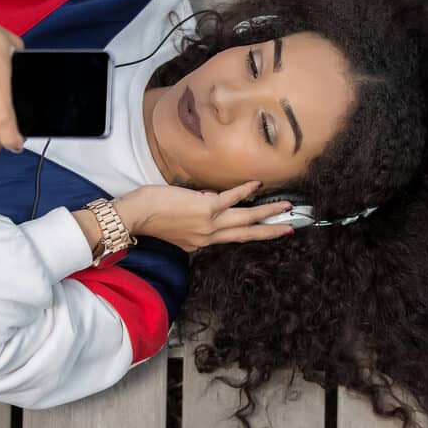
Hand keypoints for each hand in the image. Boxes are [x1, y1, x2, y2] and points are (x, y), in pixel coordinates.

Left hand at [113, 180, 294, 251]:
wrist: (136, 216)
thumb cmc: (150, 216)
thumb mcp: (176, 224)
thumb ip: (195, 216)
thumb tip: (209, 198)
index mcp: (200, 242)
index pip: (229, 235)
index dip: (248, 229)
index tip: (265, 229)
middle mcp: (208, 237)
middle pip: (246, 234)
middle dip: (270, 231)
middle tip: (291, 228)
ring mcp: (208, 224)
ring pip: (245, 219)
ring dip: (267, 213)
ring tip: (286, 208)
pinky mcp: (205, 208)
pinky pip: (231, 198)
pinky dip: (245, 191)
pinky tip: (258, 184)